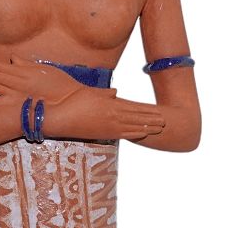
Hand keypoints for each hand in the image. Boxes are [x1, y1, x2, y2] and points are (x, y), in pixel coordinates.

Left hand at [0, 55, 85, 103]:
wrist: (72, 105)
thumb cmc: (63, 88)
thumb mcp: (45, 70)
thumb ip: (27, 64)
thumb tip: (13, 57)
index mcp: (25, 72)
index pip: (1, 66)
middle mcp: (19, 82)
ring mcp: (18, 96)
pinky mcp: (21, 109)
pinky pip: (2, 105)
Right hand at [45, 86, 164, 141]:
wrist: (61, 116)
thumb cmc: (74, 101)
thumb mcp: (92, 92)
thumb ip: (106, 93)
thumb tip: (116, 92)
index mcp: (112, 103)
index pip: (135, 106)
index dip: (148, 109)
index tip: (159, 110)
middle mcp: (113, 115)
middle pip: (138, 117)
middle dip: (152, 118)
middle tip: (166, 121)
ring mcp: (109, 126)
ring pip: (134, 126)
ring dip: (148, 127)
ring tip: (159, 128)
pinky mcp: (104, 134)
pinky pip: (124, 134)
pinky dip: (136, 133)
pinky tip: (143, 134)